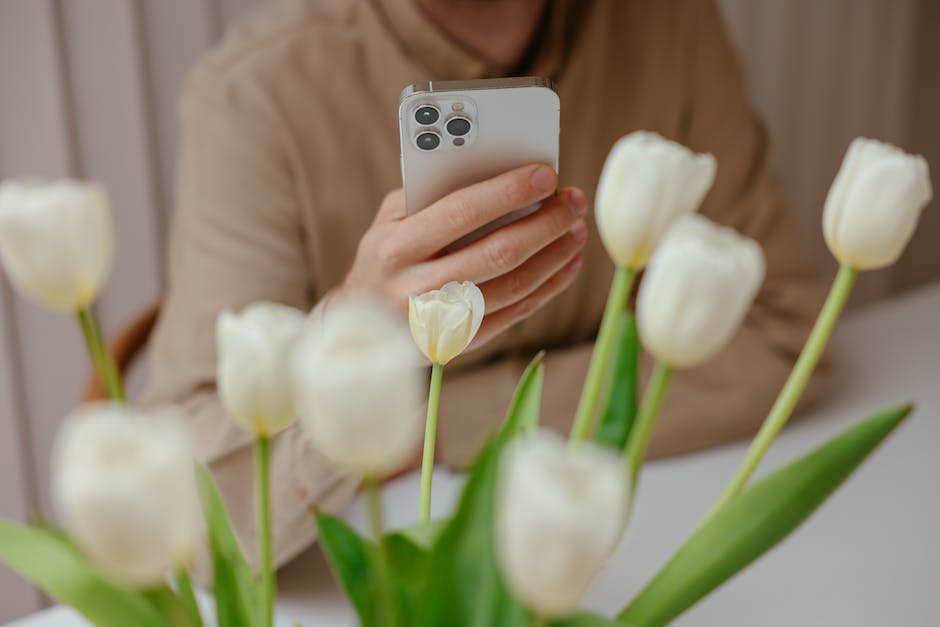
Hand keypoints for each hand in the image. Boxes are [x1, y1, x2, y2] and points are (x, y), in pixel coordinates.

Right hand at [340, 163, 587, 348]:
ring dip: (555, 256)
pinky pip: (516, 313)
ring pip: (514, 286)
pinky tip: (567, 264)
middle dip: (544, 223)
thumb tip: (498, 171)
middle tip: (572, 202)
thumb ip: (433, 194)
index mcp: (396, 247)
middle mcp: (416, 288)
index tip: (546, 174)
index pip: (461, 213)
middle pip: (498, 253)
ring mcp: (441, 320)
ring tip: (576, 229)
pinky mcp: (461, 342)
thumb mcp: (391, 220)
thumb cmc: (385, 256)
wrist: (360, 325)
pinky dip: (548, 287)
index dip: (508, 191)